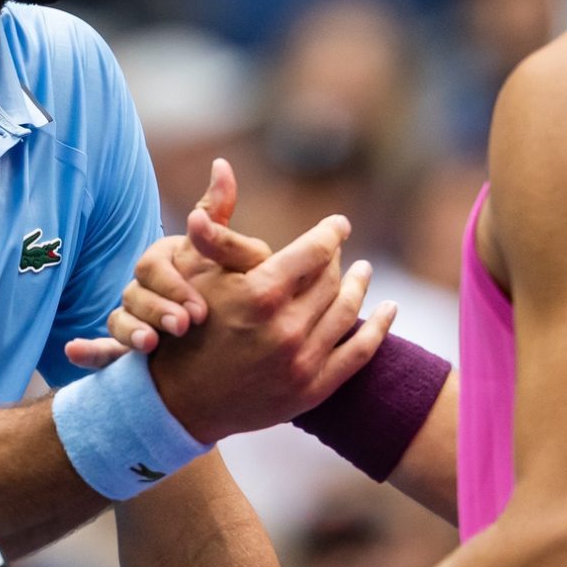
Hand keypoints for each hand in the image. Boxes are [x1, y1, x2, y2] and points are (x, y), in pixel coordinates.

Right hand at [64, 159, 257, 368]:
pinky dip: (87, 350)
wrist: (248, 336)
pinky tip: (74, 353)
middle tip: (184, 327)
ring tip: (149, 345)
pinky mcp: (130, 350)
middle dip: (158, 310)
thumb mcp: (243, 258)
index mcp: (168, 260)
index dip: (173, 285)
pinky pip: (103, 351)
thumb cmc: (243, 287)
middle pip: (135, 293)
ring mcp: (137, 316)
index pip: (154, 265)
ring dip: (129, 331)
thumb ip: (224, 221)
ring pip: (119, 319)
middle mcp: (148, 287)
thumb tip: (221, 165)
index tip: (199, 311)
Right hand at [75, 160, 393, 442]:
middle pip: (332, 279)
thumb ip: (217, 221)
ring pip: (347, 312)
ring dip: (360, 287)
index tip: (337, 224)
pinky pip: (359, 353)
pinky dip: (379, 328)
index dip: (330, 233)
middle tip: (340, 250)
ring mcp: (301, 363)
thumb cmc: (183, 326)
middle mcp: (285, 329)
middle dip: (338, 259)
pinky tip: (388, 310)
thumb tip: (222, 164)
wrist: (178, 401)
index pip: (314, 250)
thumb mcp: (194, 270)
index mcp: (260, 294)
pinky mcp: (311, 390)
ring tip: (364, 272)